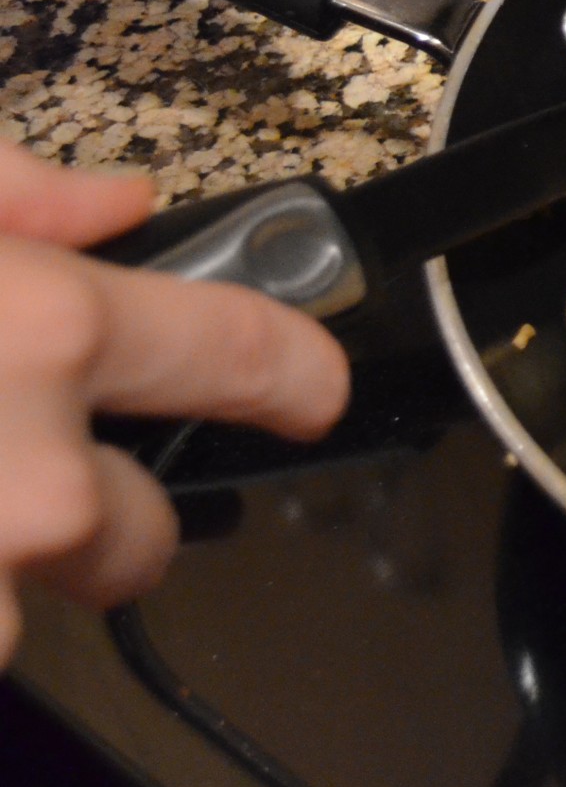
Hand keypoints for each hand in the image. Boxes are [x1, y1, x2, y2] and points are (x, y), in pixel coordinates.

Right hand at [0, 140, 350, 665]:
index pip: (247, 354)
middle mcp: (38, 480)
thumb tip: (110, 200)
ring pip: (39, 595)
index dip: (295, 372)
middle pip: (146, 529)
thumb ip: (11, 191)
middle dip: (99, 506)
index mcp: (45, 332)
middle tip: (11, 459)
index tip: (314, 388)